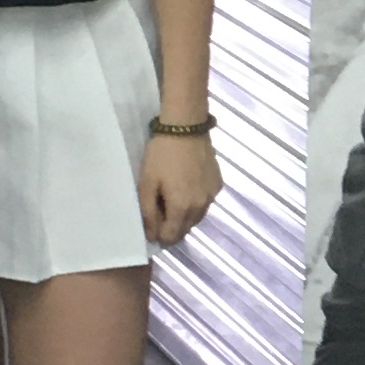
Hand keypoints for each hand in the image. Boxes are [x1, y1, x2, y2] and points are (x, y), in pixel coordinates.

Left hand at [139, 130, 221, 244]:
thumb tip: (152, 235)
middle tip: (159, 205)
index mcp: (182, 209)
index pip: (171, 237)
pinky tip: (187, 184)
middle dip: (171, 225)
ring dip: (184, 214)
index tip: (150, 221)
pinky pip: (205, 202)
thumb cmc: (161, 155)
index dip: (159, 234)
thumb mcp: (147, 184)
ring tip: (173, 195)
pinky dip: (195, 201)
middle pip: (185, 229)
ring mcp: (212, 195)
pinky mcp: (218, 184)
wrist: (186, 127)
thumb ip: (148, 213)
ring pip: (196, 217)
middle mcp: (201, 207)